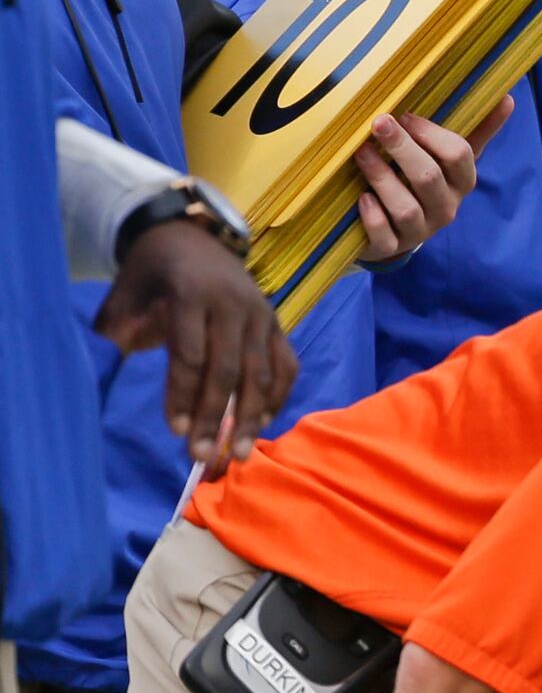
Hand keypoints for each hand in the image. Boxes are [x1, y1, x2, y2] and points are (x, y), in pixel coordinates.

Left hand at [95, 216, 293, 471]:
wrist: (189, 237)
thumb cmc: (150, 275)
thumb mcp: (123, 297)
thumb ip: (116, 335)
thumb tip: (104, 381)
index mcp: (191, 294)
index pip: (191, 354)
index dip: (183, 395)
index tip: (175, 431)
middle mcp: (234, 304)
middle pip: (228, 370)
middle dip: (216, 417)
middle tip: (203, 455)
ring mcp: (262, 314)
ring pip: (263, 374)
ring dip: (253, 418)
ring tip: (241, 453)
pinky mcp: (278, 325)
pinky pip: (286, 367)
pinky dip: (278, 398)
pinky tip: (262, 424)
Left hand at [351, 103, 500, 263]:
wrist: (397, 231)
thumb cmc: (422, 183)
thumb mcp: (449, 159)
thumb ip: (476, 132)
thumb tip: (507, 98)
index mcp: (461, 183)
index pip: (459, 156)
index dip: (431, 134)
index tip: (406, 116)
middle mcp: (444, 208)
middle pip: (429, 177)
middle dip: (402, 148)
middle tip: (379, 122)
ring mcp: (419, 231)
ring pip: (406, 208)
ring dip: (382, 177)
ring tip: (361, 153)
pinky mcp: (391, 247)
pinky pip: (385, 235)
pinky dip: (372, 216)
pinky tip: (361, 197)